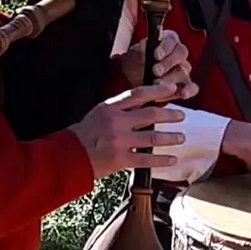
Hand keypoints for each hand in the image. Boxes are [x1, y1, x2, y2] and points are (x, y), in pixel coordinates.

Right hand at [69, 83, 186, 179]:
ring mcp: (119, 141)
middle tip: (181, 116)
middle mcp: (117, 122)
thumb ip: (121, 108)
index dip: (157, 90)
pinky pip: (146, 160)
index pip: (138, 94)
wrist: (70, 155)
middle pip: (150, 115)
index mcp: (111, 107)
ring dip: (170, 138)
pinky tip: (172, 159)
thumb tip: (146, 104)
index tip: (172, 89)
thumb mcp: (100, 112)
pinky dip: (162, 160)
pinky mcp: (121, 160)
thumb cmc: (85, 133)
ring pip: (152, 138)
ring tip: (181, 137)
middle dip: (170, 116)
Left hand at [119, 11, 197, 100]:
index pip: (171, 41)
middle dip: (168, 63)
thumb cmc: (135, 62)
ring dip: (172, 79)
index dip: (165, 48)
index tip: (156, 55)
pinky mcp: (184, 86)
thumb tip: (145, 45)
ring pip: (184, 72)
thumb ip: (142, 49)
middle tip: (156, 71)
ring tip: (158, 84)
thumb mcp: (135, 53)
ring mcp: (182, 70)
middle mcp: (178, 54)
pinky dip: (189, 90)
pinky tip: (182, 93)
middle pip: (181, 55)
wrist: (130, 80)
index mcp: (167, 41)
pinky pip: (192, 87)